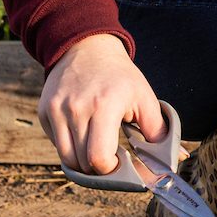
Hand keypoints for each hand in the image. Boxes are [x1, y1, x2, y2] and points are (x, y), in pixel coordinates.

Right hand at [40, 33, 166, 174]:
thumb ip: (158, 132)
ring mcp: (57, 110)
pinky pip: (57, 145)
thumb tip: (172, 160)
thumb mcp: (145, 98)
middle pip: (83, 163)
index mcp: (105, 106)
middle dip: (99, 168)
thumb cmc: (120, 76)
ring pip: (67, 159)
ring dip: (83, 162)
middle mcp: (76, 109)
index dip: (111, 169)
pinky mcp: (45, 111)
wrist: (86, 47)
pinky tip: (83, 132)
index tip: (120, 161)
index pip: (99, 158)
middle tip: (111, 157)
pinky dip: (70, 147)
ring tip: (97, 148)